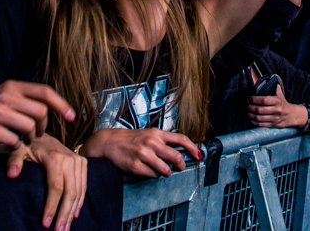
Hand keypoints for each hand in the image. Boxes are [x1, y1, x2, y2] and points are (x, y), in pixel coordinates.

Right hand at [0, 81, 74, 151]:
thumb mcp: (6, 99)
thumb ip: (27, 100)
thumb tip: (57, 107)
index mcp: (12, 86)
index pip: (44, 91)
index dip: (61, 104)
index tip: (72, 117)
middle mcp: (4, 95)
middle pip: (40, 112)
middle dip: (43, 126)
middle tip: (37, 134)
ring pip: (29, 127)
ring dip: (29, 137)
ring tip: (22, 139)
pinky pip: (14, 140)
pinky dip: (15, 146)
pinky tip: (7, 143)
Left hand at [6, 135, 86, 229]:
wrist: (42, 132)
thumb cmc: (29, 144)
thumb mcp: (18, 149)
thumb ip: (14, 161)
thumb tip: (12, 175)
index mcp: (55, 158)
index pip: (56, 188)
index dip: (52, 206)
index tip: (45, 222)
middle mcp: (70, 159)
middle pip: (70, 192)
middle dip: (64, 214)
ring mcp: (78, 161)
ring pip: (79, 191)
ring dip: (73, 211)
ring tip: (66, 227)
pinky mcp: (82, 162)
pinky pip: (84, 185)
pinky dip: (80, 201)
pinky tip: (75, 214)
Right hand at [79, 128, 200, 177]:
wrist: (110, 142)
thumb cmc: (132, 139)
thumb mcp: (150, 135)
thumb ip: (164, 142)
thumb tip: (182, 152)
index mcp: (157, 134)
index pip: (181, 140)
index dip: (193, 148)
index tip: (199, 155)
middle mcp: (151, 143)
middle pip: (177, 158)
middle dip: (181, 166)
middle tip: (179, 168)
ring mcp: (143, 155)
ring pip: (166, 170)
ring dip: (166, 172)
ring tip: (159, 168)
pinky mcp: (136, 166)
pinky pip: (153, 176)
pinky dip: (153, 175)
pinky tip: (147, 169)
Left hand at [248, 86, 305, 127]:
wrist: (292, 115)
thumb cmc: (283, 103)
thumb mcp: (280, 94)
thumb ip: (274, 87)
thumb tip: (269, 78)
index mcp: (277, 101)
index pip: (264, 100)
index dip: (255, 99)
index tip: (251, 98)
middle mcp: (277, 110)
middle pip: (259, 110)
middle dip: (251, 108)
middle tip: (248, 106)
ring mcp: (275, 118)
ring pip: (259, 118)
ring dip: (251, 115)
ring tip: (249, 112)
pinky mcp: (273, 125)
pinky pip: (261, 124)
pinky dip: (254, 122)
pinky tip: (252, 119)